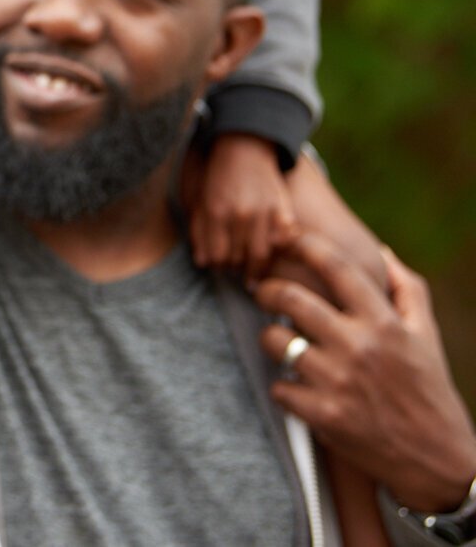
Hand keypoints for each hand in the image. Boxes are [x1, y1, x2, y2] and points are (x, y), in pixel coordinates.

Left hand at [187, 133, 296, 276]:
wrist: (244, 148)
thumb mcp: (200, 200)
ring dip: (256, 267)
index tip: (220, 266)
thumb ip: (199, 231)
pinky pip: (283, 240)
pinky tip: (271, 252)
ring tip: (253, 273)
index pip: (217, 256)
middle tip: (236, 271)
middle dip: (235, 267)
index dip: (218, 265)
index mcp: (215, 212)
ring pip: (262, 255)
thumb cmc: (218, 176)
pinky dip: (278, 249)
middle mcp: (240, 214)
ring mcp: (264, 212)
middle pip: (239, 258)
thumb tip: (203, 263)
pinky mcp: (283, 208)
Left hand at [255, 233, 475, 513]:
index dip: (304, 243)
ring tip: (280, 343)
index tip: (286, 239)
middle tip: (262, 291)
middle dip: (267, 289)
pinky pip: (278, 387)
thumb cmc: (429, 391)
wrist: (437, 460)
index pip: (336, 267)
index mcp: (384, 323)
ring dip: (271, 339)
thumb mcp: (427, 336)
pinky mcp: (323, 415)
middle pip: (290, 297)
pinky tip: (298, 389)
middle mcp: (359, 346)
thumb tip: (381, 251)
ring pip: (275, 339)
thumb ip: (407, 290)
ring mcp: (338, 381)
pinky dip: (283, 388)